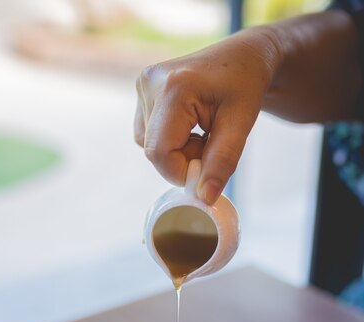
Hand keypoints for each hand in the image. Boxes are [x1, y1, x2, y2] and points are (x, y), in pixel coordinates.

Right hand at [134, 28, 281, 204]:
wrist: (244, 57)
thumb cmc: (246, 85)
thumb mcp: (241, 125)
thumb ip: (221, 162)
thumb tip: (204, 198)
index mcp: (174, 88)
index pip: (161, 153)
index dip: (182, 171)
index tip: (208, 168)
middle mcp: (151, 83)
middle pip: (154, 151)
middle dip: (182, 159)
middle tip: (210, 143)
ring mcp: (143, 84)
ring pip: (149, 145)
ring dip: (177, 150)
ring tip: (202, 130)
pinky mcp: (143, 90)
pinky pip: (148, 133)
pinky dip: (169, 139)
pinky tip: (189, 124)